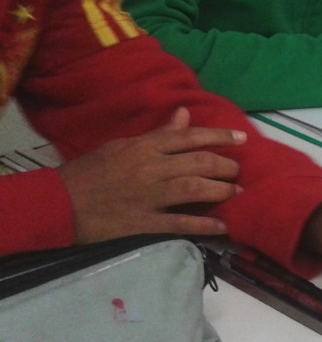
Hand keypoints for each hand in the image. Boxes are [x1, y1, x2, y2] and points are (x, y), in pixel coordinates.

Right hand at [57, 107, 244, 242]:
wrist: (58, 203)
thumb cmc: (89, 173)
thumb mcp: (121, 146)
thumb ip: (157, 134)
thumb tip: (185, 114)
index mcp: (144, 148)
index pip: (189, 137)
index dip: (219, 136)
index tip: (242, 139)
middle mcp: (150, 169)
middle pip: (198, 163)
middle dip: (225, 166)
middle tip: (239, 172)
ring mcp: (147, 197)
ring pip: (194, 189)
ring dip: (221, 191)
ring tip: (237, 193)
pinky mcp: (142, 224)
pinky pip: (179, 224)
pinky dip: (203, 226)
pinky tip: (222, 227)